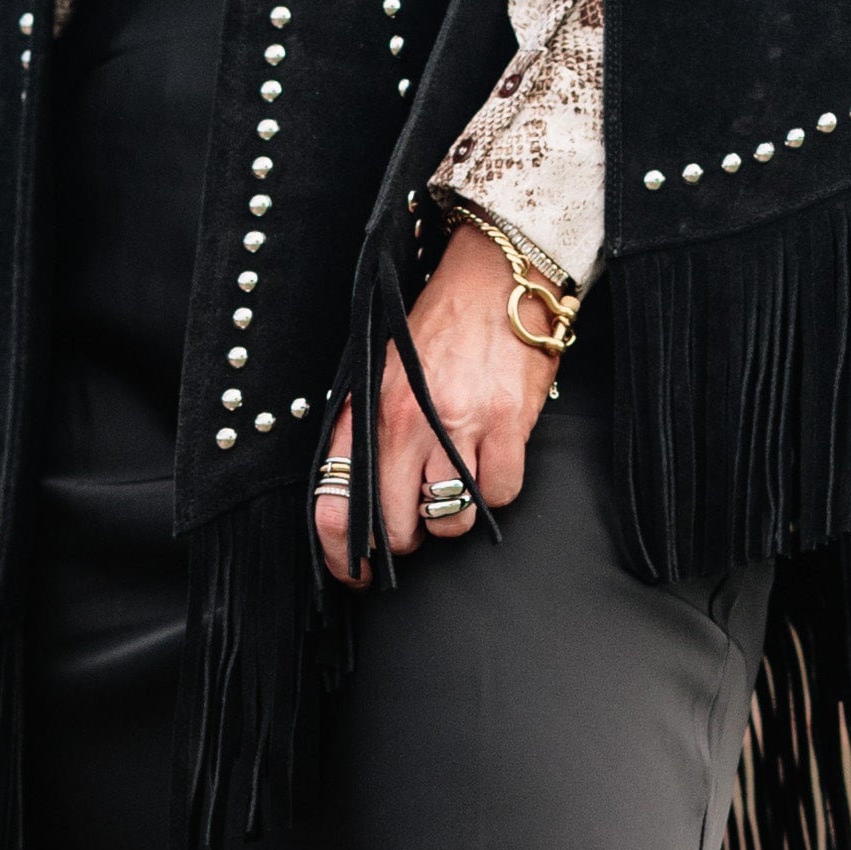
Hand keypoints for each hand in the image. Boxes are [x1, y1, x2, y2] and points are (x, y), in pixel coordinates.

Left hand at [313, 223, 558, 588]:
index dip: (343, 552)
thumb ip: (362, 431)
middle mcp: (411, 425)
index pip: (342, 502)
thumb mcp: (380, 372)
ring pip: (452, 519)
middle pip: (401, 528)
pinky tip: (490, 461)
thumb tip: (347, 494)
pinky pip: (500, 494)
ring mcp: (462, 428)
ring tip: (455, 481)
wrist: (496, 279)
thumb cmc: (437, 324)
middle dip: (407, 535)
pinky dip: (495, 489)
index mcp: (373, 412)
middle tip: (415, 516)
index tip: (351, 570)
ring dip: (453, 514)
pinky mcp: (508, 426)